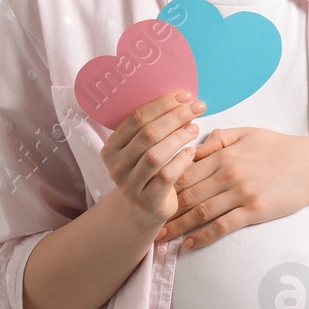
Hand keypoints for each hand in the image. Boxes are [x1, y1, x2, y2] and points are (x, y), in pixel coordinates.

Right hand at [98, 91, 205, 234]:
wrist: (141, 211)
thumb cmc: (147, 172)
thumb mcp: (141, 150)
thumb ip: (153, 128)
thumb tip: (182, 99)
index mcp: (111, 147)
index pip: (136, 118)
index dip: (162, 105)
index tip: (184, 96)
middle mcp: (116, 166)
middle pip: (147, 134)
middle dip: (175, 117)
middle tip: (197, 107)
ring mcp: (129, 185)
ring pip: (155, 155)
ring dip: (178, 137)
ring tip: (195, 127)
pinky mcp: (147, 201)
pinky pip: (165, 177)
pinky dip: (180, 161)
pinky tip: (192, 151)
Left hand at [161, 127, 308, 247]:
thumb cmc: (280, 148)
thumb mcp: (248, 133)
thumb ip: (218, 139)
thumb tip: (192, 147)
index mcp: (223, 154)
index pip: (183, 170)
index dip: (162, 183)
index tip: (147, 194)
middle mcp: (228, 174)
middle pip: (187, 194)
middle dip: (163, 209)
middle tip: (144, 221)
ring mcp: (240, 193)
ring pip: (200, 212)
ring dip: (177, 227)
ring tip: (160, 238)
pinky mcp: (254, 210)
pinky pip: (223, 226)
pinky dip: (203, 236)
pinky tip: (189, 245)